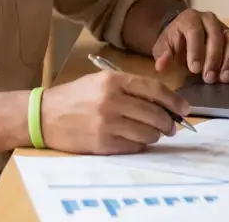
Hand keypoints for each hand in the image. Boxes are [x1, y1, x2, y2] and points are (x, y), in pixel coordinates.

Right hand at [40, 70, 189, 154]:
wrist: (43, 116)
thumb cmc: (74, 97)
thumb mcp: (99, 82)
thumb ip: (129, 89)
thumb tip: (163, 104)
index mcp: (113, 81)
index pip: (154, 90)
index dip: (174, 100)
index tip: (185, 108)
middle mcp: (112, 101)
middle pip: (155, 114)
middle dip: (168, 122)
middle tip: (171, 127)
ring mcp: (107, 124)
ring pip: (148, 133)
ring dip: (155, 135)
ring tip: (152, 134)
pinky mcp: (103, 143)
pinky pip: (134, 147)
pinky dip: (140, 145)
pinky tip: (135, 140)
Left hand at [153, 9, 228, 83]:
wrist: (183, 36)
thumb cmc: (174, 42)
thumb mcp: (163, 47)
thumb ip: (162, 55)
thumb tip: (160, 66)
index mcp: (190, 18)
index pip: (195, 31)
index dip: (195, 50)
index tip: (194, 69)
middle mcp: (209, 19)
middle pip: (216, 35)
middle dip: (213, 58)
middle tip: (209, 78)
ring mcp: (223, 27)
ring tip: (223, 79)